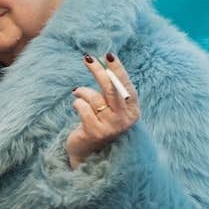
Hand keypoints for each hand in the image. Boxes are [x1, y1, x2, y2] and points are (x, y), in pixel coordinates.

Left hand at [65, 52, 139, 168]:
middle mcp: (125, 120)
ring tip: (77, 93)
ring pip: (94, 97)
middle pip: (111, 89)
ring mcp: (111, 127)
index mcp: (133, 112)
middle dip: (98, 71)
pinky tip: (76, 106)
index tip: (108, 55)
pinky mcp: (95, 132)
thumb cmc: (100, 125)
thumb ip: (111, 92)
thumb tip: (103, 62)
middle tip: (88, 59)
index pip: (126, 86)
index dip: (117, 70)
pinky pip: (83, 108)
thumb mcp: (110, 108)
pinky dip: (77, 103)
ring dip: (82, 91)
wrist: (89, 154)